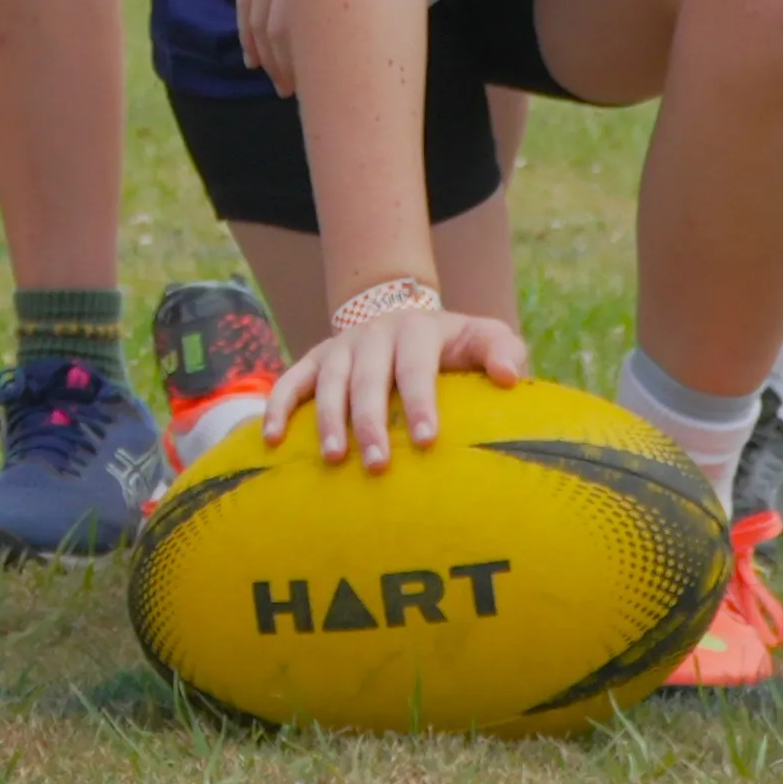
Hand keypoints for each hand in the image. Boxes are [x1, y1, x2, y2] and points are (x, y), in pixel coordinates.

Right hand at [264, 291, 532, 475]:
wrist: (401, 318)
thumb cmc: (452, 346)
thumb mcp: (483, 337)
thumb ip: (502, 351)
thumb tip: (510, 378)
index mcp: (417, 330)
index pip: (417, 367)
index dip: (420, 403)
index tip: (427, 442)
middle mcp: (374, 334)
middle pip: (369, 379)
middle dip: (372, 422)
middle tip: (379, 465)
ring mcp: (340, 347)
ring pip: (328, 382)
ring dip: (329, 420)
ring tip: (334, 459)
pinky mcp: (314, 360)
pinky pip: (291, 382)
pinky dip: (278, 407)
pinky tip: (272, 440)